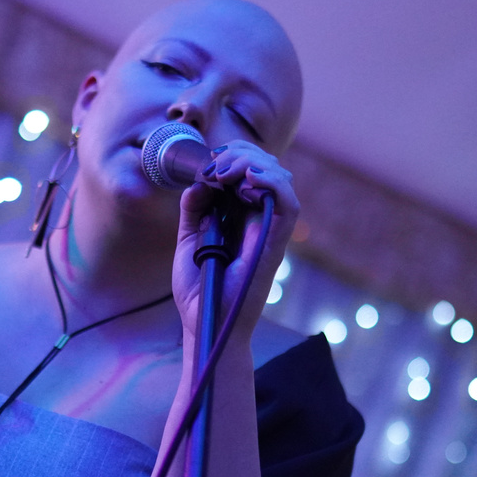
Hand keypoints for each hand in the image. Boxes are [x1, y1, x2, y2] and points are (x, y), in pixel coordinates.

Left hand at [172, 142, 298, 346]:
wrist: (205, 322)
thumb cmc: (200, 289)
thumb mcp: (188, 241)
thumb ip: (194, 210)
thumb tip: (199, 182)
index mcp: (241, 217)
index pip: (251, 172)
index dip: (234, 156)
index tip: (209, 162)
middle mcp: (260, 221)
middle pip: (267, 169)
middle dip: (241, 154)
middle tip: (215, 166)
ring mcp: (270, 231)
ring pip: (281, 180)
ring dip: (254, 164)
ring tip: (225, 171)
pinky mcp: (275, 244)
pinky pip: (288, 206)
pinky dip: (273, 184)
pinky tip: (248, 180)